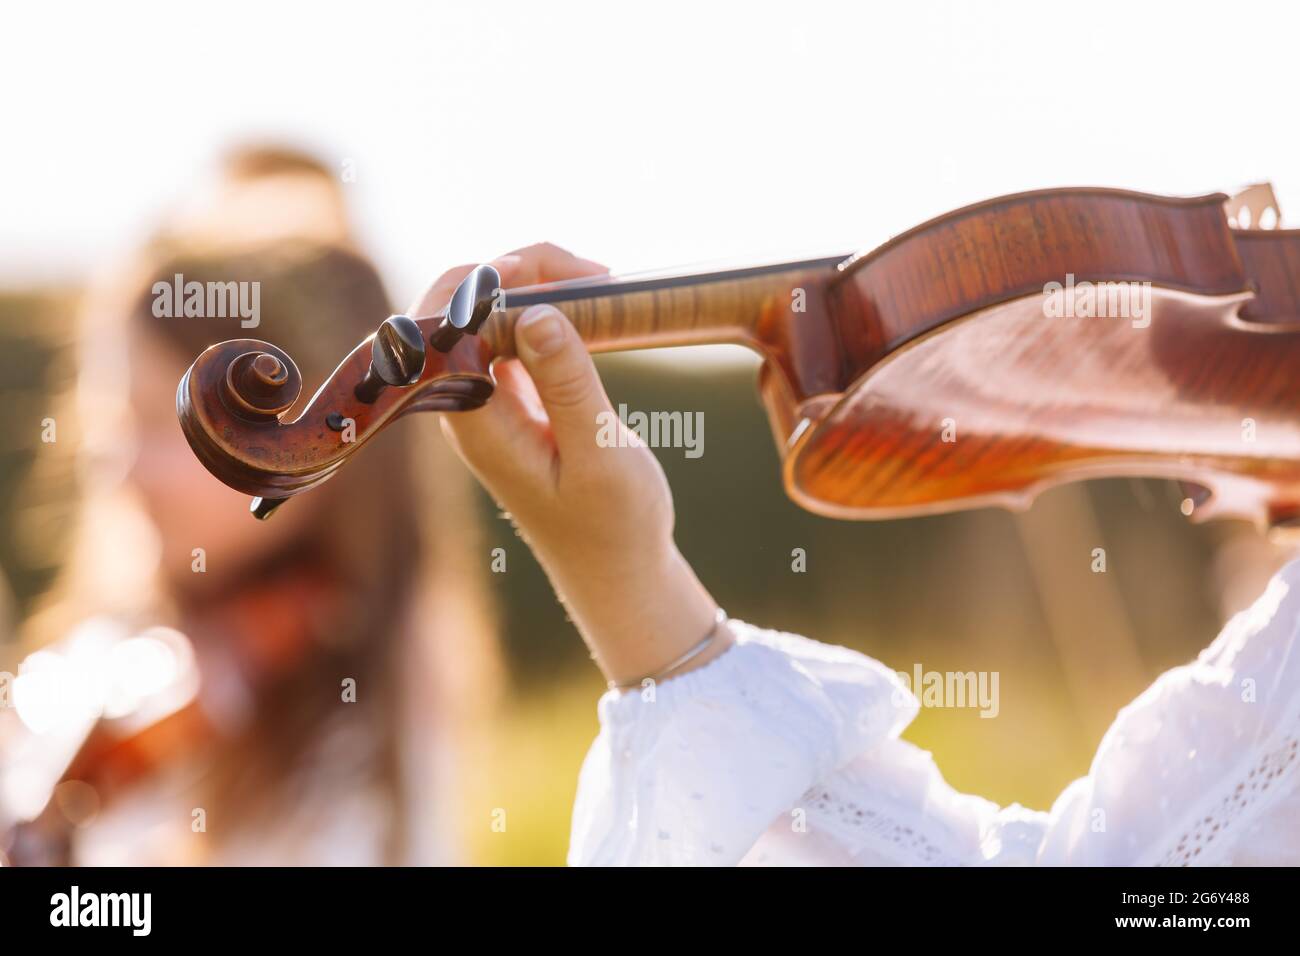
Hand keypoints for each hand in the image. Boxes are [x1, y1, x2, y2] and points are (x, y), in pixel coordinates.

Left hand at [410, 244, 730, 686]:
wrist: (618, 572)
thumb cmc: (613, 525)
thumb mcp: (600, 453)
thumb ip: (568, 383)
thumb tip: (536, 312)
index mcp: (473, 418)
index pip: (448, 319)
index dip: (496, 278)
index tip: (573, 279)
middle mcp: (467, 401)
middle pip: (462, 302)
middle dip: (519, 269)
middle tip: (596, 276)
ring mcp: (487, 397)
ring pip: (489, 310)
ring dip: (538, 283)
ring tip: (603, 286)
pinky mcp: (514, 397)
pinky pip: (514, 331)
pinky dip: (549, 307)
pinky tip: (593, 308)